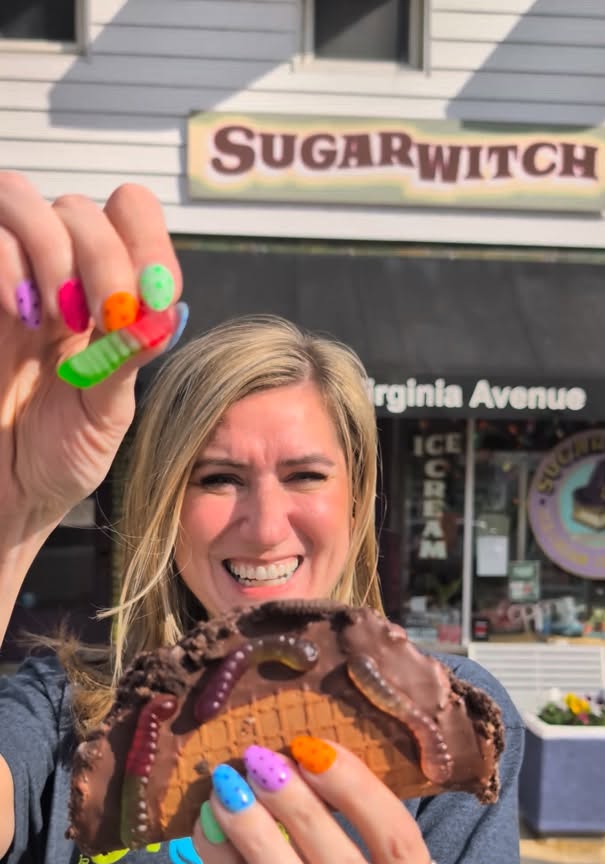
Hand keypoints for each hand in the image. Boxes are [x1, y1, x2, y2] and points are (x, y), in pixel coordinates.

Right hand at [0, 173, 182, 521]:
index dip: (148, 242)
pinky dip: (7, 264)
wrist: (6, 498)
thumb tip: (163, 311)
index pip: (128, 216)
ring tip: (58, 316)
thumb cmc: (55, 458)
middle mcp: (52, 277)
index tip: (155, 295)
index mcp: (100, 297)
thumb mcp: (106, 413)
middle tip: (104, 316)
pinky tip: (21, 311)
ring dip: (54, 249)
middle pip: (79, 208)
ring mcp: (5, 281)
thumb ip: (128, 358)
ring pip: (22, 199)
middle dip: (104, 257)